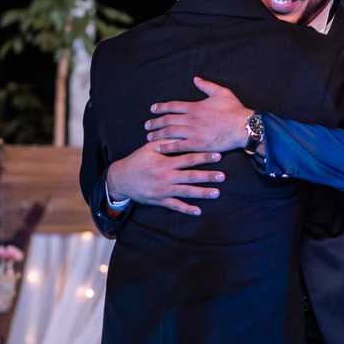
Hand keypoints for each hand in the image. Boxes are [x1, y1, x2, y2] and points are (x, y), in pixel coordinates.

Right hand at [106, 141, 224, 215]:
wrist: (121, 179)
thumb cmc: (138, 160)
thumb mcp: (150, 148)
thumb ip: (166, 141)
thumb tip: (183, 131)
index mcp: (164, 162)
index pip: (187, 158)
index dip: (203, 157)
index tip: (218, 155)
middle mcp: (165, 176)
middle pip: (190, 176)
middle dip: (208, 176)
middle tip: (223, 176)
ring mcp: (163, 190)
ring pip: (186, 192)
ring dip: (202, 193)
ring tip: (217, 193)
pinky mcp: (160, 201)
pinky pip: (175, 206)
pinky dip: (186, 209)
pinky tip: (199, 211)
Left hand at [145, 79, 252, 152]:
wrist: (242, 126)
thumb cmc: (234, 110)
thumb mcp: (221, 92)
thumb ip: (207, 86)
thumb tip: (196, 79)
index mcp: (195, 107)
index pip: (173, 106)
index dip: (161, 107)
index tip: (153, 109)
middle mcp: (190, 119)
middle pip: (167, 120)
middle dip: (155, 122)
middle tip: (146, 125)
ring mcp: (193, 132)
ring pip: (169, 132)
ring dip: (157, 134)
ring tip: (149, 137)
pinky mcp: (198, 144)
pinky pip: (178, 146)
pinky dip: (167, 146)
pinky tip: (159, 148)